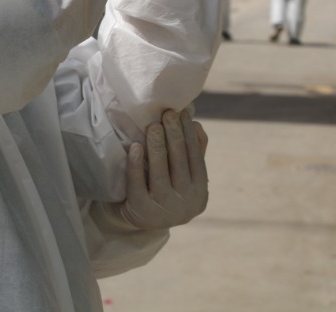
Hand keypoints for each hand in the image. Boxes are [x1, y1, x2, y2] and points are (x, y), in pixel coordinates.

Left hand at [113, 109, 208, 229]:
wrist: (140, 222)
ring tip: (153, 126)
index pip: (196, 157)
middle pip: (179, 162)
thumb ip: (194, 151)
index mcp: (199, 190)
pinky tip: (135, 146)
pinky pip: (137, 183)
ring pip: (160, 171)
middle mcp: (185, 201)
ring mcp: (163, 207)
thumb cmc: (166, 190)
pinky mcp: (140, 210)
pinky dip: (136, 164)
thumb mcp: (184, 176)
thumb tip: (196, 124)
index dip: (189, 133)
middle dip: (174, 135)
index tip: (182, 113)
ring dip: (157, 145)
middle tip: (168, 114)